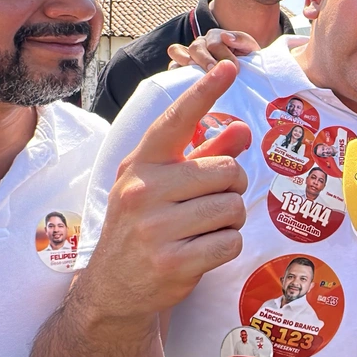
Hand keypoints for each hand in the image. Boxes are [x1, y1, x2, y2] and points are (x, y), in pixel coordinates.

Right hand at [80, 61, 251, 318]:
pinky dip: (227, 246)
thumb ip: (204, 156)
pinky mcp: (172, 262)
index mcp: (141, 164)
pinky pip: (230, 241)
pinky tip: (201, 252)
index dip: (205, 92)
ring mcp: (155, 228)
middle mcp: (144, 190)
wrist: (113, 289)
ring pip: (233, 207)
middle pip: (227, 170)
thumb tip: (243, 130)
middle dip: (230, 188)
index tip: (231, 67)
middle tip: (207, 205)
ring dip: (230, 220)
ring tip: (201, 230)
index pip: (177, 120)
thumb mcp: (164, 185)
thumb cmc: (146, 226)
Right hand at [167, 29, 259, 71]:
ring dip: (186, 61)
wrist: (241, 75)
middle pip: (197, 47)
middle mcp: (201, 44)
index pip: (216, 43)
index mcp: (216, 37)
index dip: (225, 55)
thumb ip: (243, 40)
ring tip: (196, 72)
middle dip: (206, 60)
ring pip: (177, 51)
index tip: (235, 68)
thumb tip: (226, 36)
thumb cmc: (245, 62)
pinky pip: (172, 65)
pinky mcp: (180, 68)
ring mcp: (188, 55)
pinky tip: (183, 79)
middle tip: (214, 72)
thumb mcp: (250, 50)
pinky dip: (175, 70)